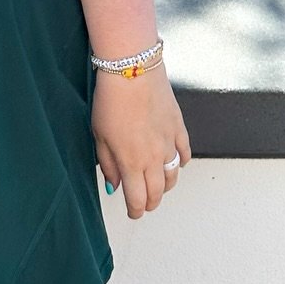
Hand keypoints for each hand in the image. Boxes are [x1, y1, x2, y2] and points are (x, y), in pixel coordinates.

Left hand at [92, 69, 190, 219]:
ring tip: (158, 186)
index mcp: (131, 162)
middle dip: (150, 202)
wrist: (132, 71)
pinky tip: (176, 161)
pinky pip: (185, 152)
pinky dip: (181, 161)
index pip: (137, 199)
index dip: (135, 211)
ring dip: (165, 185)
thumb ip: (109, 164)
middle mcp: (154, 157)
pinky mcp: (178, 127)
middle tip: (144, 204)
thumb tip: (114, 185)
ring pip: (174, 176)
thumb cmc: (112, 100)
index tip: (132, 212)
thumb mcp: (99, 136)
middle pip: (157, 192)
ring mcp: (169, 143)